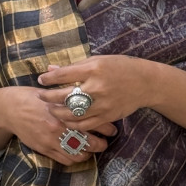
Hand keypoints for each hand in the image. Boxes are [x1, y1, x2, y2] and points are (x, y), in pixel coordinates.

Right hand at [0, 85, 117, 165]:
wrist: (9, 109)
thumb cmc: (32, 97)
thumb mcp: (52, 91)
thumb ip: (70, 94)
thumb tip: (90, 91)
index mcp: (64, 110)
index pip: (92, 120)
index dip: (105, 126)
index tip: (112, 127)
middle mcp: (60, 126)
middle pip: (89, 140)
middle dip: (101, 143)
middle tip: (107, 140)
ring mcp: (52, 140)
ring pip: (78, 153)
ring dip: (90, 153)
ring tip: (95, 149)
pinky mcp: (45, 149)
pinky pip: (66, 160)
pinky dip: (76, 159)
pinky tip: (80, 154)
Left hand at [37, 56, 154, 130]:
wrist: (145, 83)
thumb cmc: (119, 67)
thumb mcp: (97, 61)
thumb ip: (74, 67)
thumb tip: (51, 69)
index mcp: (93, 69)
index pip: (63, 75)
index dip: (48, 79)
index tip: (41, 80)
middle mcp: (97, 87)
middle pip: (64, 96)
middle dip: (48, 97)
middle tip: (41, 96)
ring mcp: (102, 104)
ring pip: (72, 113)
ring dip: (57, 112)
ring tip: (50, 109)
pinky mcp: (107, 116)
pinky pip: (84, 125)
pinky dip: (72, 124)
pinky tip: (66, 119)